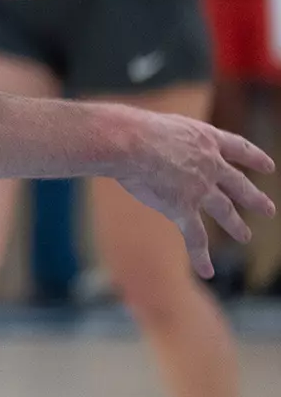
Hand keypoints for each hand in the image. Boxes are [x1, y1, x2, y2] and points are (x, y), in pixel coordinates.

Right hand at [116, 112, 275, 277]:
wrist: (129, 142)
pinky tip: (207, 271)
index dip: (254, 157)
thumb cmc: (133, 128)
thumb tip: (149, 143)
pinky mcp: (183, 208)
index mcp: (205, 139)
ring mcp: (200, 188)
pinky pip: (195, 236)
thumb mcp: (161, 124)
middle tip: (268, 209)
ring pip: (224, 210)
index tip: (269, 166)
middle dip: (253, 197)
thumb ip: (168, 137)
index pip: (238, 147)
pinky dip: (200, 255)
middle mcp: (209, 164)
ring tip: (246, 236)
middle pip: (238, 183)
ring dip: (236, 225)